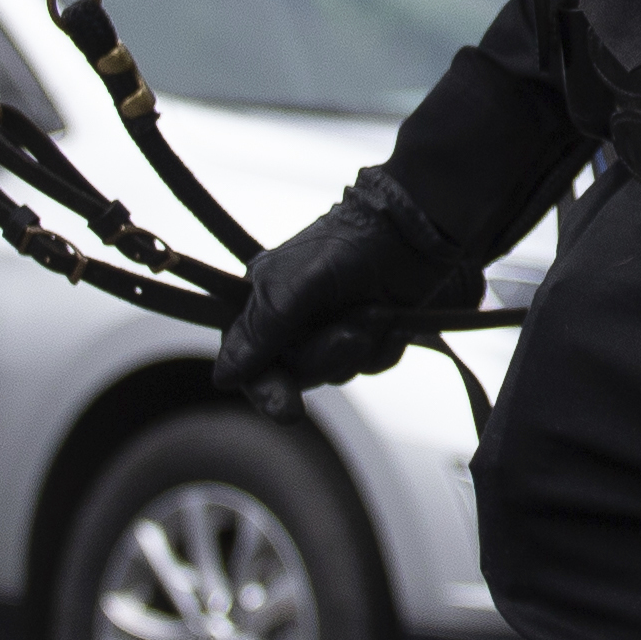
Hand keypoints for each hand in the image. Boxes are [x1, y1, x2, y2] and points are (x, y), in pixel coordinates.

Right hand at [213, 167, 482, 422]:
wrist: (417, 228)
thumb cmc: (352, 243)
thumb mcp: (300, 281)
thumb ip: (264, 328)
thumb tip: (223, 377)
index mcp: (265, 302)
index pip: (249, 363)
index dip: (266, 390)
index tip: (289, 411)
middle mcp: (294, 321)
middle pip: (297, 374)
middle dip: (326, 356)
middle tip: (352, 335)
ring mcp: (333, 329)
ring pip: (337, 371)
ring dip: (361, 345)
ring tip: (377, 309)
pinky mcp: (370, 334)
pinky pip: (371, 364)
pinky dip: (385, 347)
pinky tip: (394, 320)